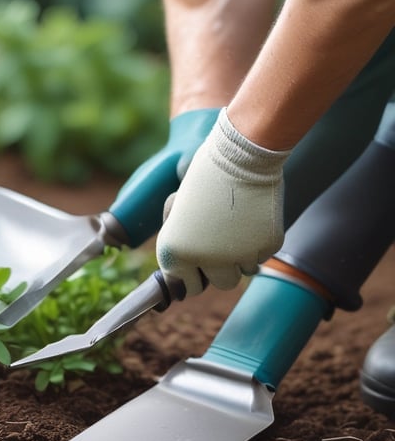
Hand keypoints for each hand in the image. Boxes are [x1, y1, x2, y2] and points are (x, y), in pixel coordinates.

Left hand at [156, 108, 290, 295]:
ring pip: (243, 273)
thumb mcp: (178, 211)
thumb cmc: (205, 177)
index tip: (200, 263)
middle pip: (220, 284)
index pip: (187, 285)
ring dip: (241, 256)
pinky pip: (262, 256)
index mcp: (174, 252)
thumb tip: (186, 268)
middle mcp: (204, 260)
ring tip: (238, 226)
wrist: (241, 154)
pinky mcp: (265, 247)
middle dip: (221, 268)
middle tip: (223, 243)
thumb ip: (182, 239)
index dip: (195, 273)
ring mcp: (237, 256)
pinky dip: (259, 242)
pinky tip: (253, 217)